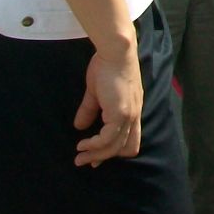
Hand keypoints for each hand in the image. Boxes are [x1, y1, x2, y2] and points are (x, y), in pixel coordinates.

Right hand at [73, 42, 142, 167]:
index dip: (114, 151)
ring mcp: (129, 115)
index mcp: (132, 110)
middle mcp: (134, 115)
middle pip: (125, 148)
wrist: (116, 51)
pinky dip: (94, 145)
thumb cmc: (107, 65)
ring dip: (96, 154)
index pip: (131, 139)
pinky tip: (82, 144)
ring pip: (115, 147)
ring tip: (79, 157)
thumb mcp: (97, 92)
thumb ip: (90, 109)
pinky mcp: (120, 113)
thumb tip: (79, 126)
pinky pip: (107, 138)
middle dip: (104, 158)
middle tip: (85, 161)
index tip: (96, 157)